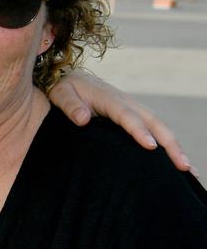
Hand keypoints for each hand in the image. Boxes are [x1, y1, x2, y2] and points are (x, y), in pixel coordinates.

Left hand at [48, 71, 192, 172]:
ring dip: (175, 147)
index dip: (139, 130)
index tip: (151, 146)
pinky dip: (169, 145)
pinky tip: (177, 163)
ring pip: (159, 127)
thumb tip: (83, 119)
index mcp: (109, 98)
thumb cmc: (65, 89)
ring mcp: (134, 109)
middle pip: (153, 122)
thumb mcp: (60, 93)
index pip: (126, 115)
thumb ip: (70, 105)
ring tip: (188, 169)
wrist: (72, 79)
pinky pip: (155, 130)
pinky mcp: (136, 116)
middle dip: (169, 143)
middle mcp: (127, 102)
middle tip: (182, 165)